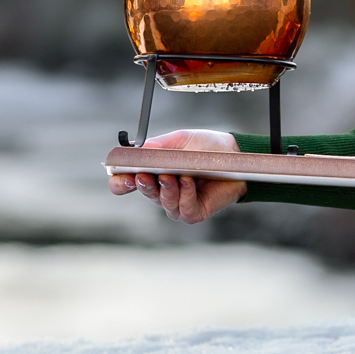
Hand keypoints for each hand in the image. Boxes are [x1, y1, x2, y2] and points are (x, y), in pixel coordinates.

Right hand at [108, 128, 247, 223]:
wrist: (235, 154)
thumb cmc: (206, 148)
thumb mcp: (180, 141)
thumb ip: (158, 146)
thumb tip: (138, 150)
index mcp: (153, 173)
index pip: (126, 183)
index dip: (120, 182)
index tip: (122, 174)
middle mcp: (162, 191)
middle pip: (144, 193)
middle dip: (143, 184)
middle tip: (143, 175)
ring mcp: (178, 204)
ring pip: (164, 202)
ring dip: (166, 190)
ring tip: (171, 176)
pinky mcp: (195, 212)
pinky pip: (184, 209)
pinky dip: (185, 194)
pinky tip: (188, 182)